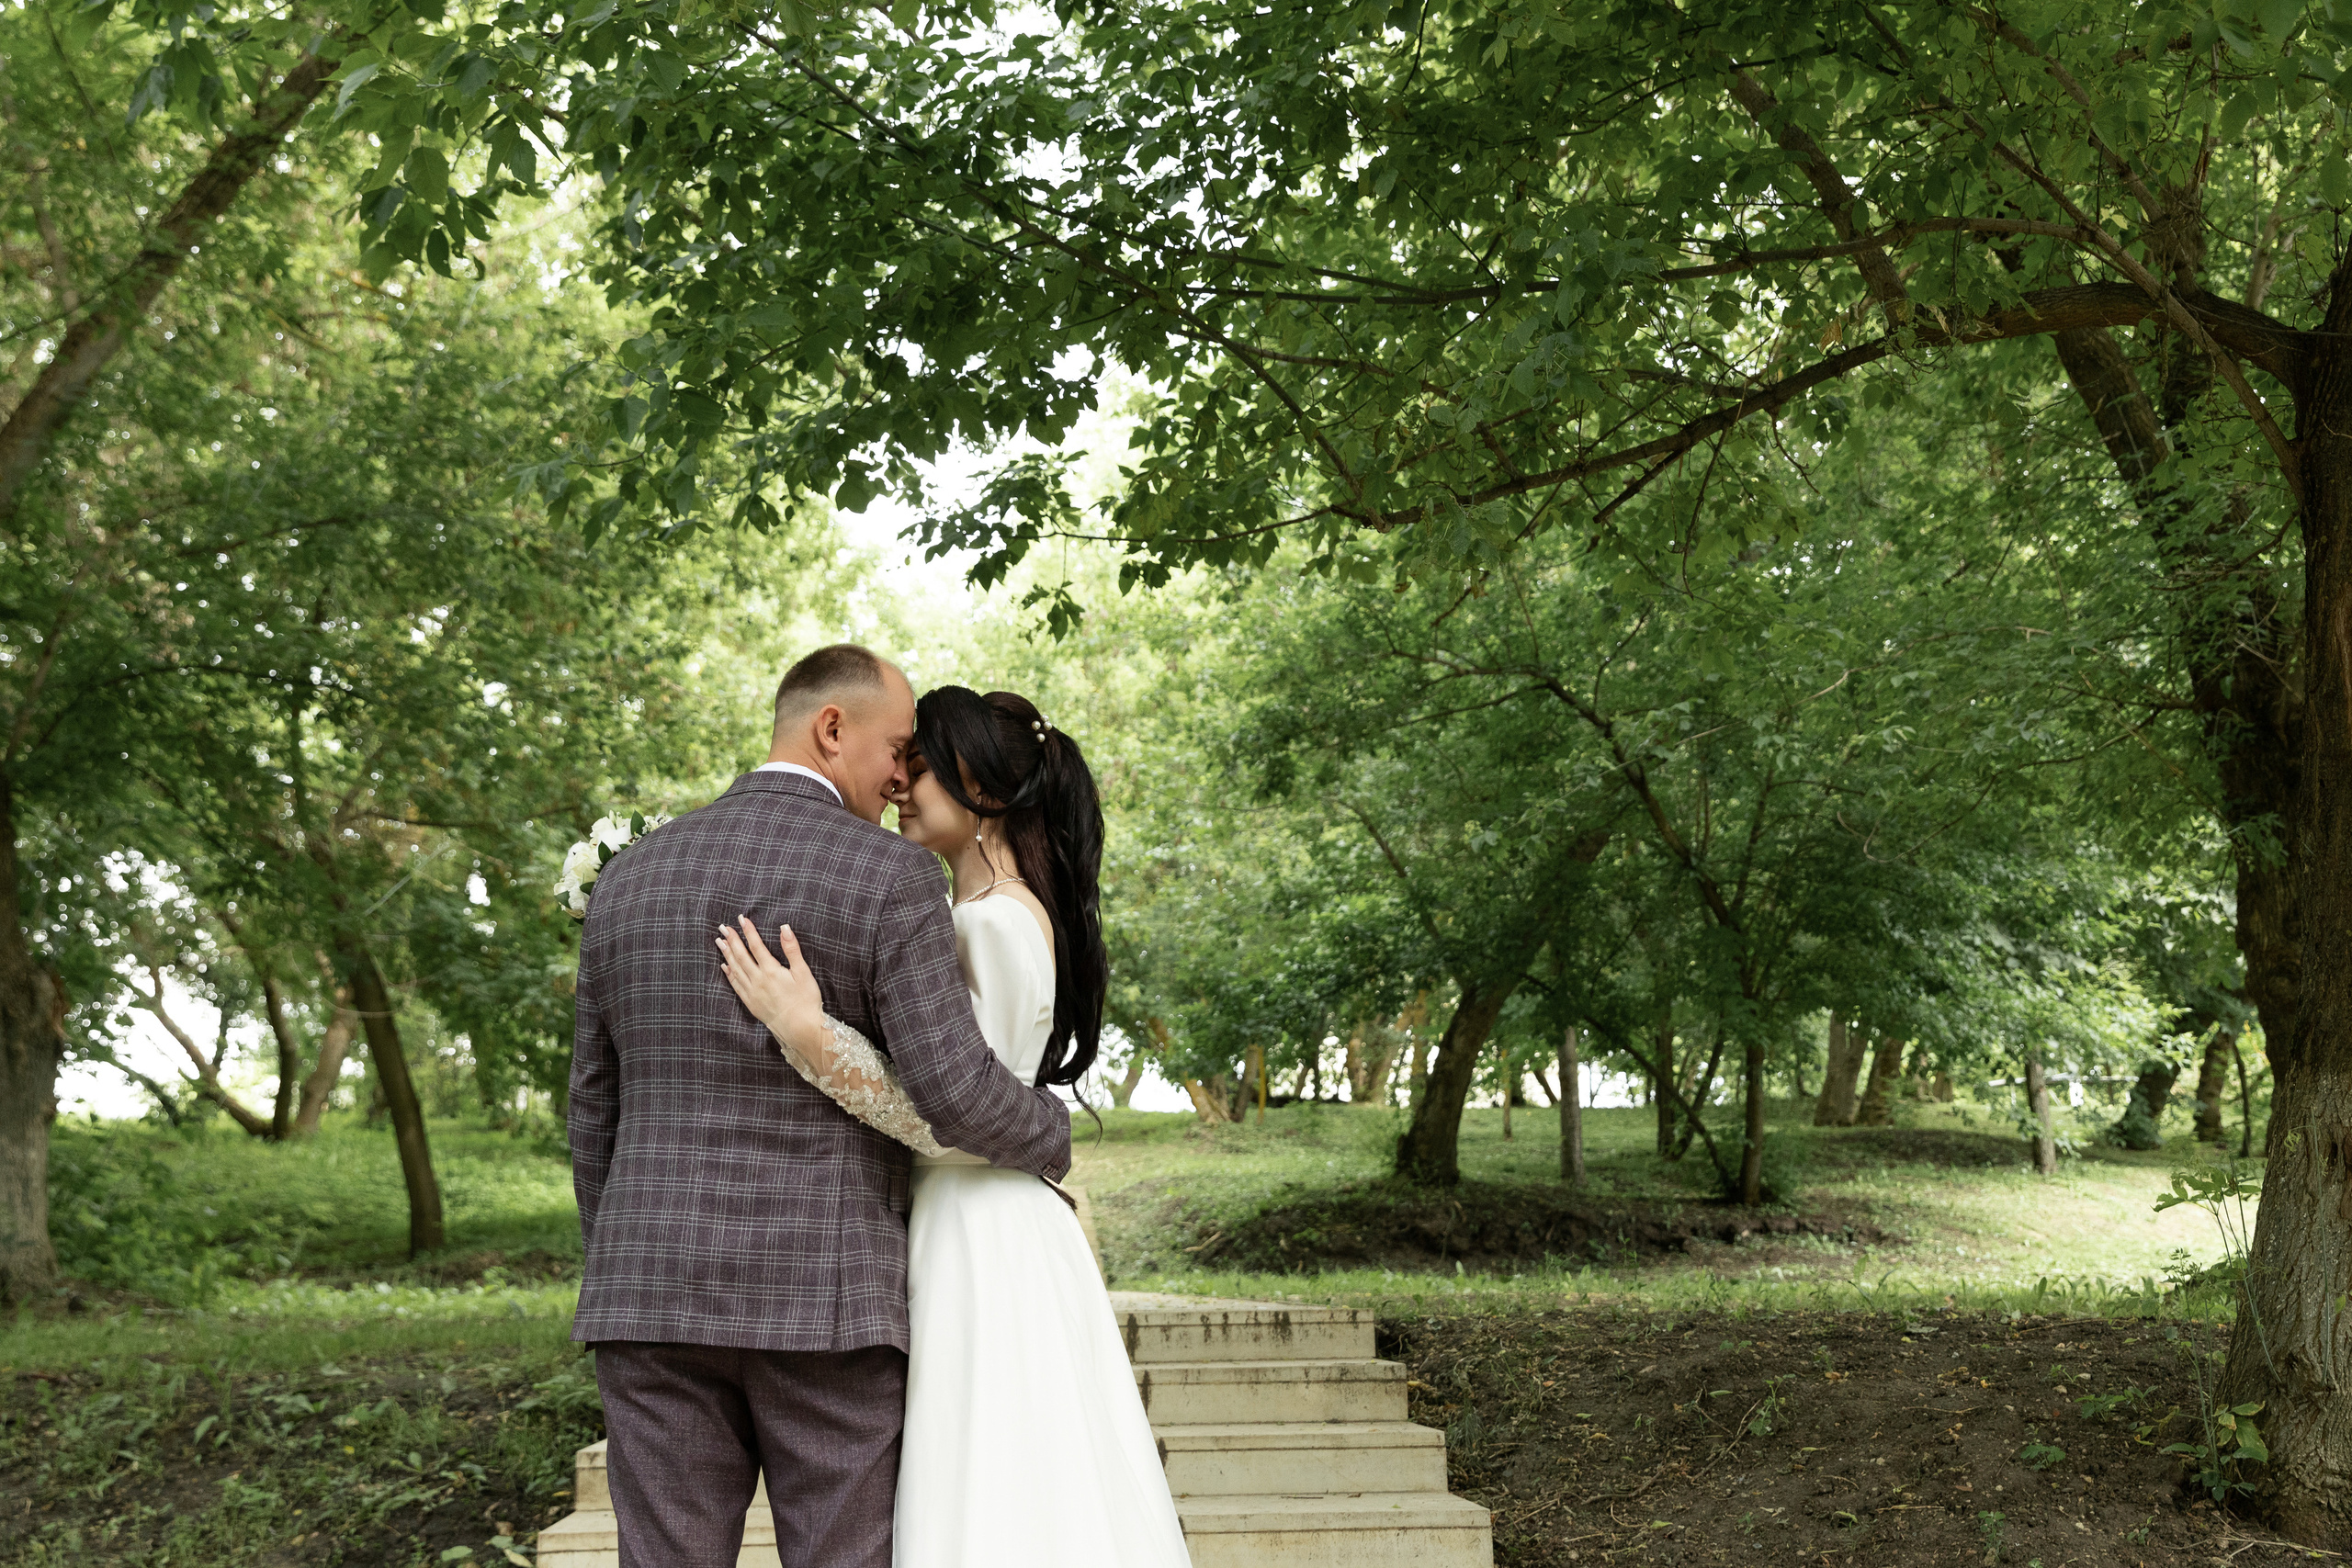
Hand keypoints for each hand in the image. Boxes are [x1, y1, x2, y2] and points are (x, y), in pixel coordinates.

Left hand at [716, 916, 828, 1060]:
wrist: (799, 1028)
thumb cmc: (806, 1000)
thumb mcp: (803, 973)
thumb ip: (792, 949)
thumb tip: (784, 928)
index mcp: (771, 971)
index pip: (756, 946)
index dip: (749, 931)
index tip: (742, 918)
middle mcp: (758, 980)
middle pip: (741, 956)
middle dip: (732, 940)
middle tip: (723, 927)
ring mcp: (752, 992)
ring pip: (735, 969)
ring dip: (726, 954)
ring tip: (719, 941)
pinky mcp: (750, 1003)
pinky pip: (735, 985)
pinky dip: (729, 974)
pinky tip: (724, 966)